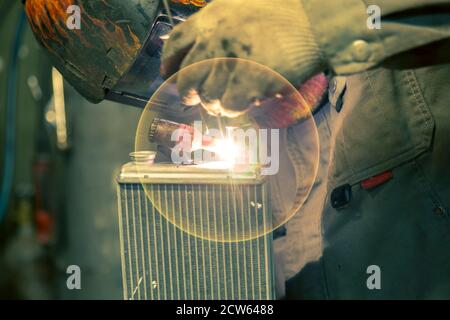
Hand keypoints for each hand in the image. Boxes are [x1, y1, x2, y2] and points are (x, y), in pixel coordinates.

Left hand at [161, 0, 326, 116]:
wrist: (317, 20)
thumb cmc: (285, 11)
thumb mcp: (243, 3)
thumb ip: (220, 25)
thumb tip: (203, 51)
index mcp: (211, 18)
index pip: (176, 43)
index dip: (169, 63)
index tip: (169, 75)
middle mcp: (215, 40)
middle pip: (187, 77)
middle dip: (188, 93)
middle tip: (194, 99)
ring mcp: (231, 63)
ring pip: (208, 96)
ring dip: (214, 104)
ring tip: (225, 103)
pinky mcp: (248, 82)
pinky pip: (230, 106)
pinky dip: (234, 109)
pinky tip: (243, 104)